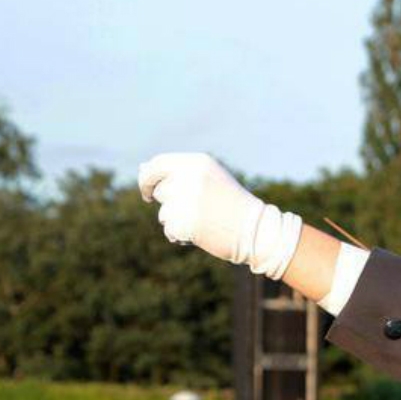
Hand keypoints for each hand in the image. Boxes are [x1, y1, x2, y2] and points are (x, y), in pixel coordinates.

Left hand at [137, 153, 300, 278]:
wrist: (257, 230)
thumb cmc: (233, 205)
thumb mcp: (209, 180)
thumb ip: (179, 172)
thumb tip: (143, 168)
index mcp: (197, 163)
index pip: (157, 165)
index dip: (148, 178)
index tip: (149, 192)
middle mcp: (189, 178)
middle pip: (160, 190)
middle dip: (171, 203)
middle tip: (197, 210)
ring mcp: (186, 201)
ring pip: (164, 212)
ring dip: (177, 220)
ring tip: (204, 222)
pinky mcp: (184, 223)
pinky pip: (170, 230)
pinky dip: (181, 236)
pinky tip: (202, 233)